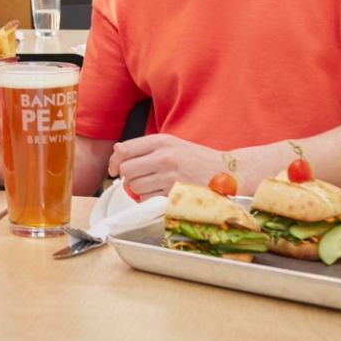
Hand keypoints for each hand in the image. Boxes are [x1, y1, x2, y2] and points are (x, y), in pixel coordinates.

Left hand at [106, 134, 224, 199]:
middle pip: (126, 169)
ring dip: (138, 190)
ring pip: (135, 186)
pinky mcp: (174, 193)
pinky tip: (160, 193)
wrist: (226, 172)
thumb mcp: (172, 145)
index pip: (124, 149)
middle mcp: (164, 157)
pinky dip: (148, 199)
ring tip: (152, 186)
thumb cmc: (197, 159)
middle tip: (136, 179)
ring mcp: (169, 176)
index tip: (114, 169)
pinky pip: (147, 199)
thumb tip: (118, 152)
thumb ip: (146, 148)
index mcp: (161, 141)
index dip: (114, 161)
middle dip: (127, 177)